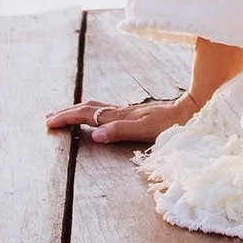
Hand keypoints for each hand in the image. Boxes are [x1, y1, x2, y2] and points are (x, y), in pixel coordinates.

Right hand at [43, 92, 197, 143]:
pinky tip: (95, 117)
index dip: (67, 118)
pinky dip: (92, 113)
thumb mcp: (147, 130)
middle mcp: (122, 111)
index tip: (49, 123)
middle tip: (47, 119)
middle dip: (67, 113)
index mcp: (120, 116)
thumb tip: (95, 134)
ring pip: (96, 108)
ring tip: (64, 115)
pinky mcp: (136, 114)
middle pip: (88, 109)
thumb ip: (121, 131)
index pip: (87, 115)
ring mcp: (129, 111)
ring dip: (77, 111)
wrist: (195, 111)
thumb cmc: (173, 125)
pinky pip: (106, 111)